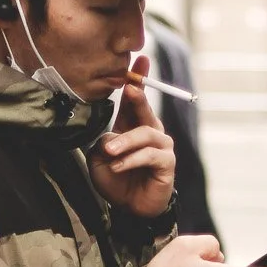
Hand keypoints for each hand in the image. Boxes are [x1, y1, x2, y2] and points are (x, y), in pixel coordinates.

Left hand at [88, 54, 175, 216]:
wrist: (129, 208)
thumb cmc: (115, 180)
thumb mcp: (100, 159)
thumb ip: (104, 143)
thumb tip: (110, 137)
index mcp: (133, 125)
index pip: (136, 98)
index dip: (139, 78)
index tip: (141, 59)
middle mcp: (151, 131)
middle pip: (145, 109)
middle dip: (138, 97)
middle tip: (130, 89)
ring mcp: (161, 146)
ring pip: (145, 134)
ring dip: (125, 142)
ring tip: (109, 152)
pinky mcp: (167, 163)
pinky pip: (150, 155)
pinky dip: (131, 160)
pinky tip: (118, 167)